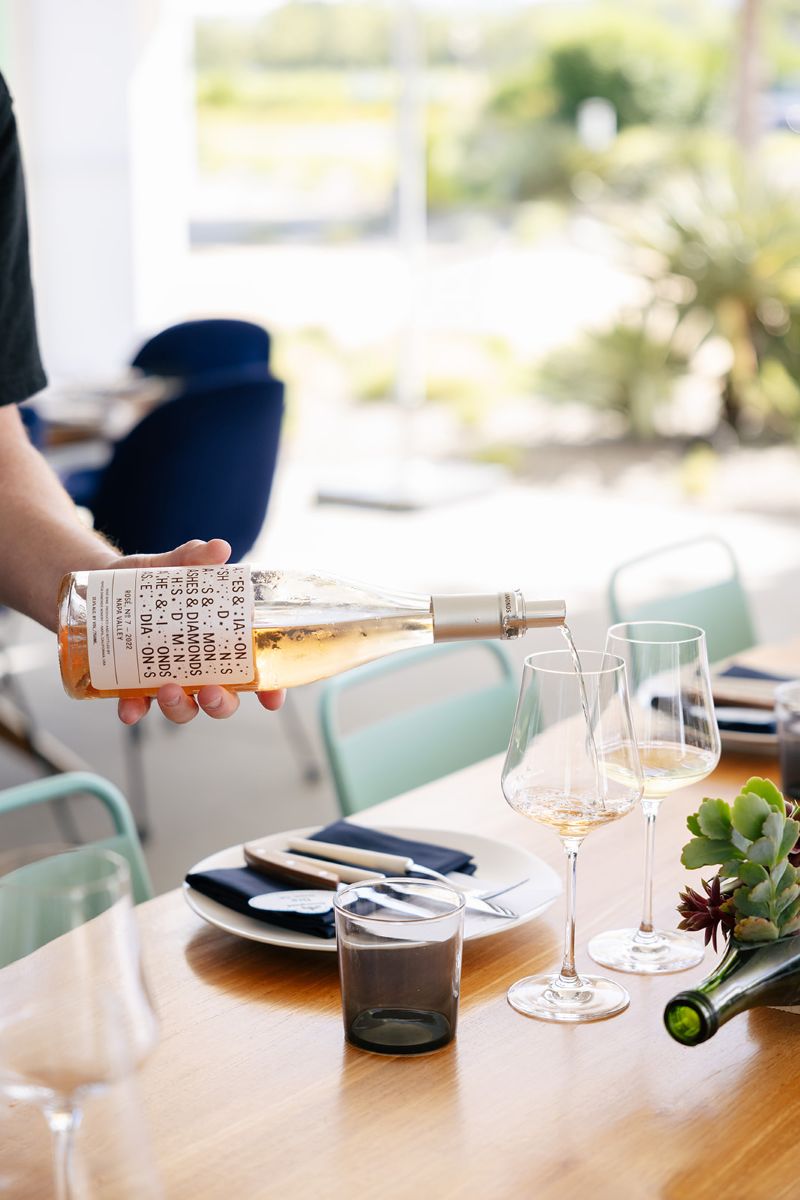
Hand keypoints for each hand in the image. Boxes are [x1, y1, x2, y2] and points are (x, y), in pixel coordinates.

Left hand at [110, 539, 284, 725]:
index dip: (269, 690)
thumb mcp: (171, 566)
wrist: (105, 589)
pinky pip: (138, 707)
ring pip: (184, 709)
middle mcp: (200, 670)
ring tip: (168, 689)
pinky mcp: (134, 686)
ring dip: (180, 707)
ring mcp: (168, 681)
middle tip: (211, 692)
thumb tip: (219, 549)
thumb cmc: (151, 582)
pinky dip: (135, 710)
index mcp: (221, 644)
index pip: (255, 673)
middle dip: (221, 703)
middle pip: (223, 700)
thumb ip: (193, 558)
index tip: (272, 699)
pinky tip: (129, 708)